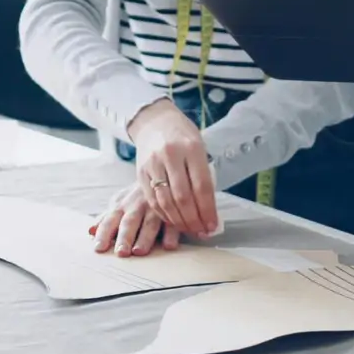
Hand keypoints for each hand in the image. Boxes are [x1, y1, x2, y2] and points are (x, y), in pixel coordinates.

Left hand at [89, 184, 181, 256]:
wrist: (159, 174)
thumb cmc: (135, 197)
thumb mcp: (119, 203)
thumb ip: (105, 219)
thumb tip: (90, 231)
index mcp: (121, 205)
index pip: (109, 220)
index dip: (104, 233)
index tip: (99, 248)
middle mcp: (137, 206)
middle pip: (130, 221)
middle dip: (125, 237)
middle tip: (121, 252)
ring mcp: (155, 207)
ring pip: (150, 222)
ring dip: (145, 237)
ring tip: (139, 251)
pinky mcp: (173, 210)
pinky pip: (173, 222)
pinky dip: (171, 234)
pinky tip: (169, 245)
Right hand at [126, 98, 219, 236]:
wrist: (155, 121)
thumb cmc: (182, 135)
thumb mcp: (199, 147)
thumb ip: (204, 174)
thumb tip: (210, 210)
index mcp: (191, 148)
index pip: (202, 186)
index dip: (208, 210)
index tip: (213, 225)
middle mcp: (171, 155)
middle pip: (183, 197)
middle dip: (194, 220)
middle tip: (201, 231)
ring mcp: (153, 164)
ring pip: (166, 201)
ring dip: (179, 221)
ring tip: (189, 229)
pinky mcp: (140, 172)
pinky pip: (152, 200)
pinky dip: (164, 214)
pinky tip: (173, 220)